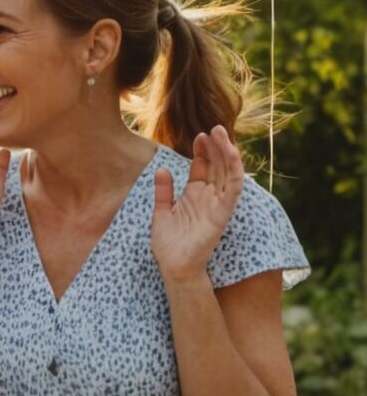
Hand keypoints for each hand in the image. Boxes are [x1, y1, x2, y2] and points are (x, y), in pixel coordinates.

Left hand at [151, 126, 244, 281]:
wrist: (174, 267)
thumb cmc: (169, 245)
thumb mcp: (161, 212)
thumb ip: (163, 192)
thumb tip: (162, 169)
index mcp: (195, 196)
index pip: (203, 168)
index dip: (202, 151)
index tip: (199, 136)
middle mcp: (208, 198)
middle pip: (216, 167)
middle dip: (216, 147)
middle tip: (213, 128)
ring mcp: (217, 205)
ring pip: (227, 173)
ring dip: (226, 153)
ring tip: (221, 134)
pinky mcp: (223, 213)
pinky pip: (233, 189)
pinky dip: (233, 171)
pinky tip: (231, 154)